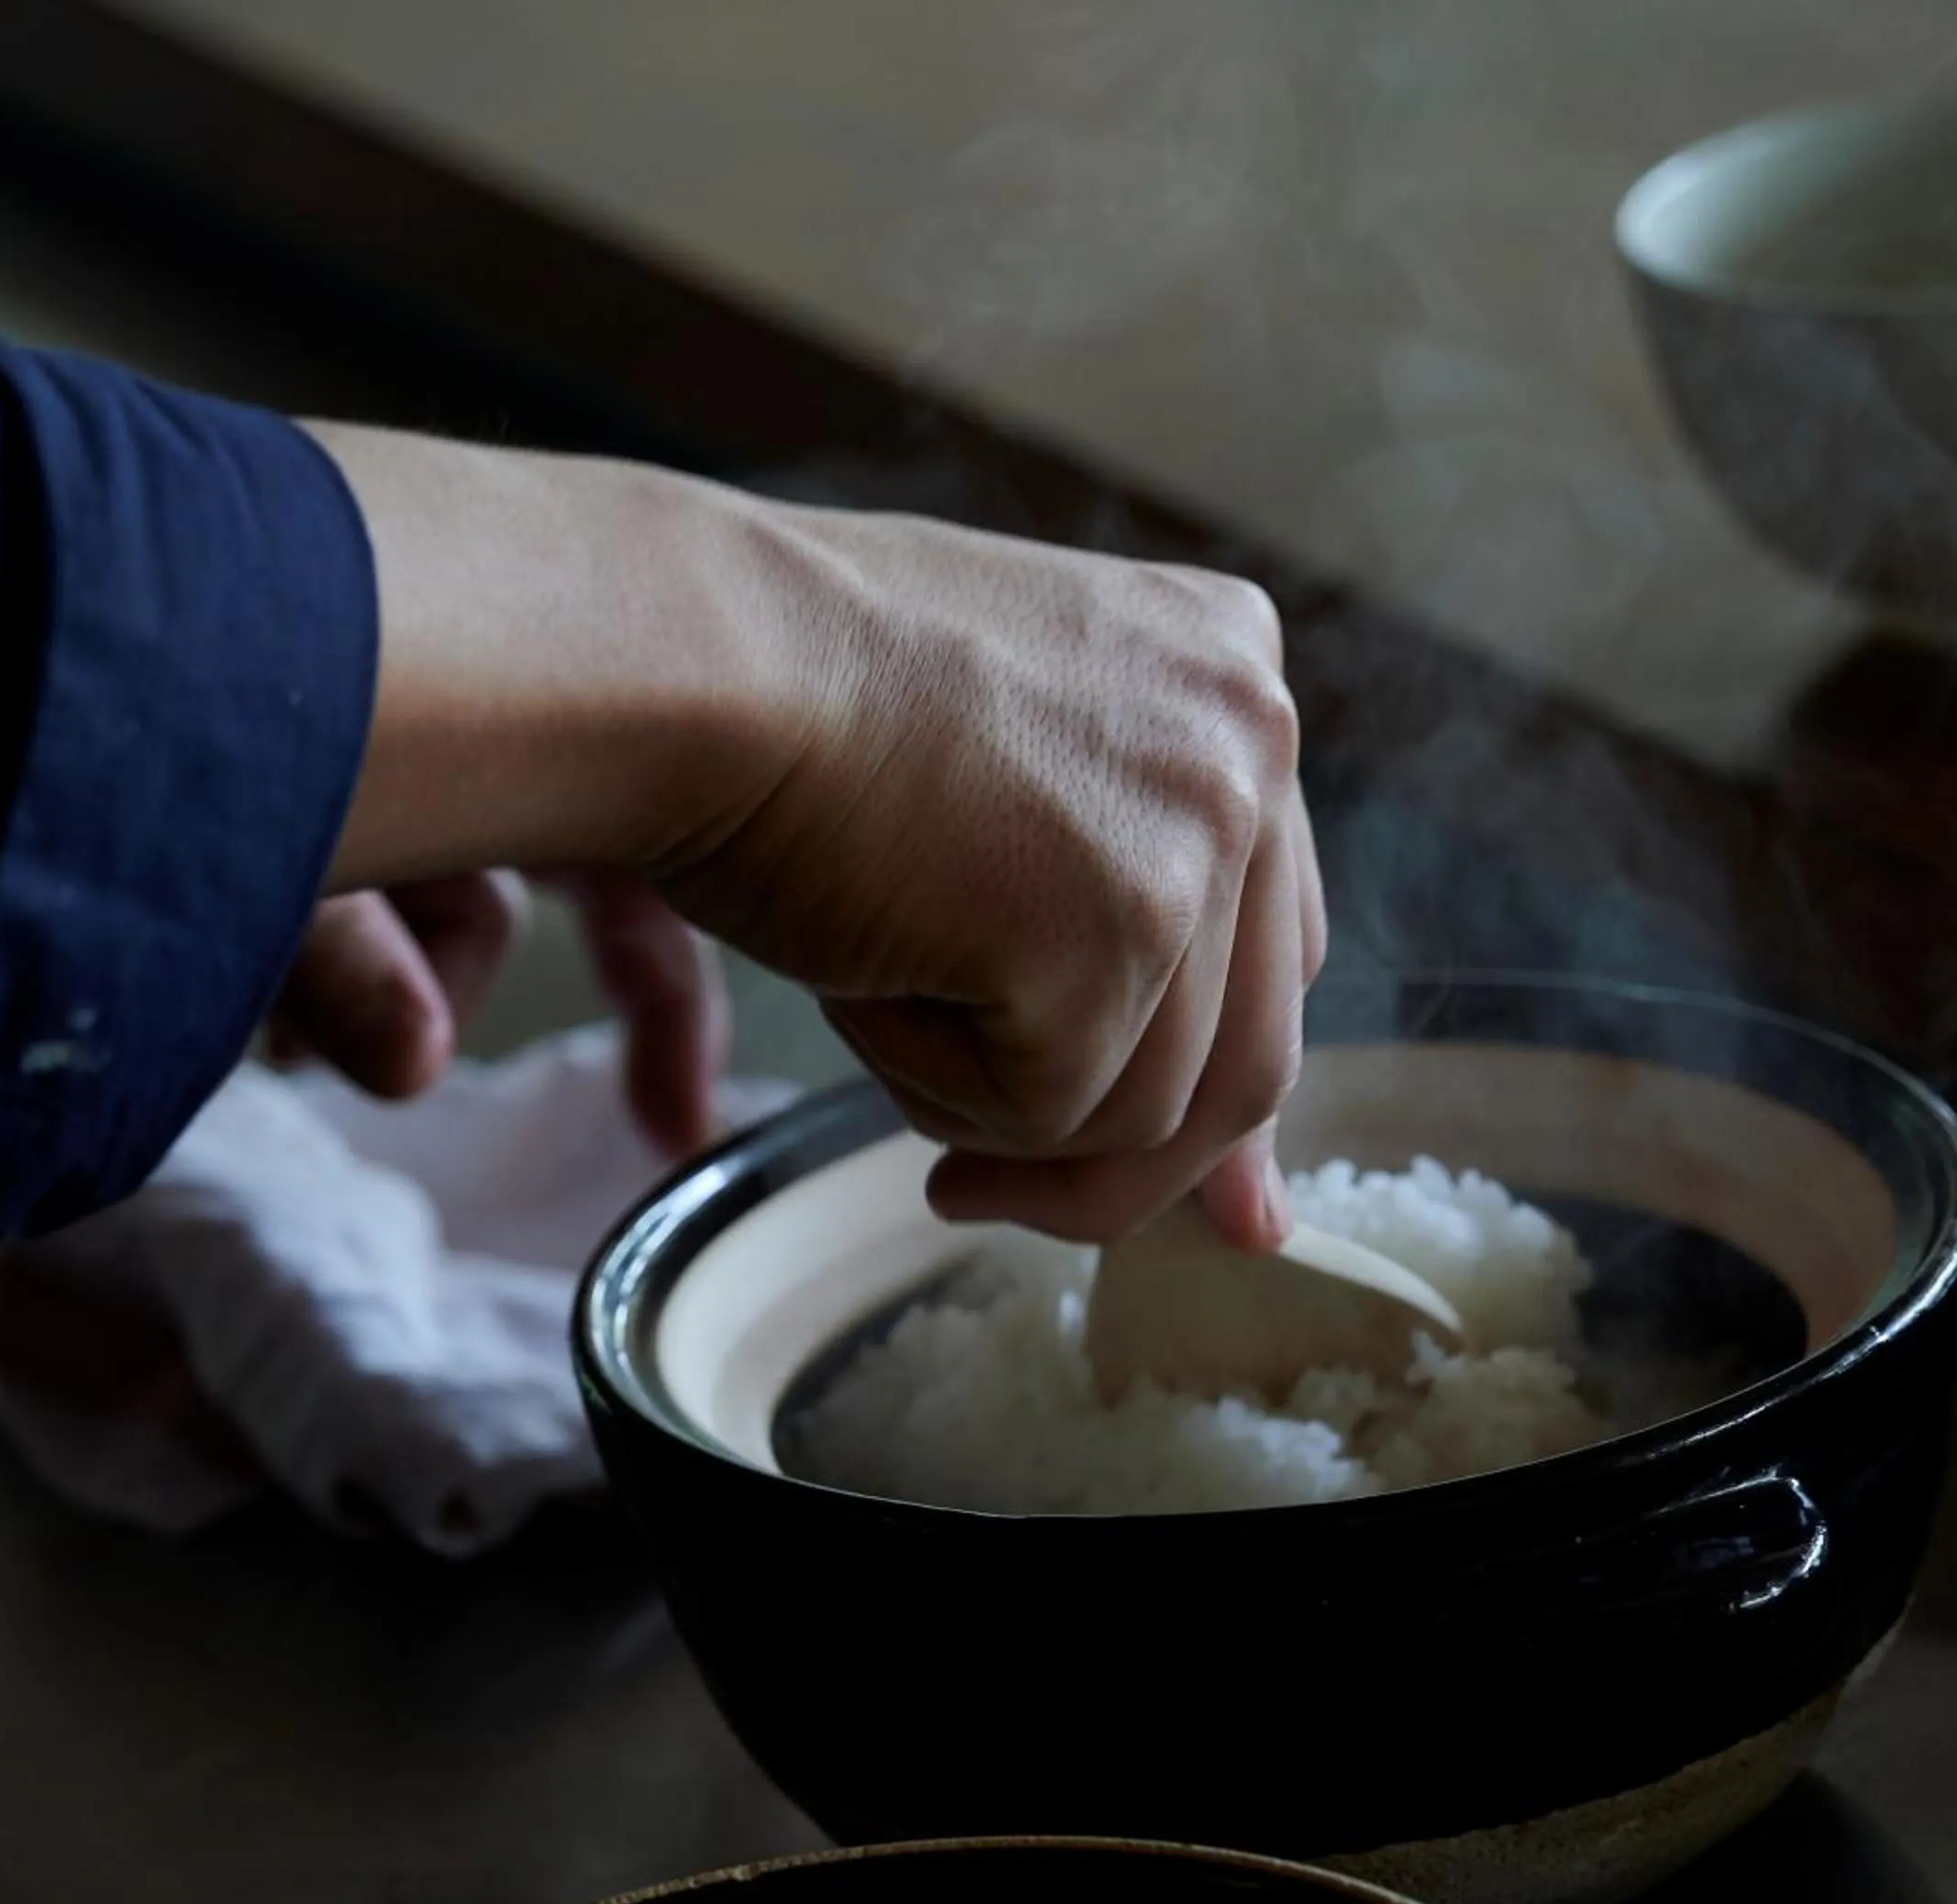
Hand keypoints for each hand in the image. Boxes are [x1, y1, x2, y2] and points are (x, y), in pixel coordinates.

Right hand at [310, 435, 1322, 1248]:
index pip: (1274, 943)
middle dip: (1123, 1164)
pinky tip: (859, 973)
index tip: (1168, 1181)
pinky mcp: (1118, 928)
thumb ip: (1121, 899)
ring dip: (994, 1111)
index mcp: (1234, 673)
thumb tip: (1224, 1158)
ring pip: (1144, 1108)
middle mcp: (1251, 738)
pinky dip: (933, 1086)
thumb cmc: (787, 698)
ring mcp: (1197, 832)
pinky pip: (1047, 1114)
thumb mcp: (1002, 771)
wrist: (682, 656)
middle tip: (980, 1194)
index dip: (1208, 1076)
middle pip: (1247, 1050)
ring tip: (868, 989)